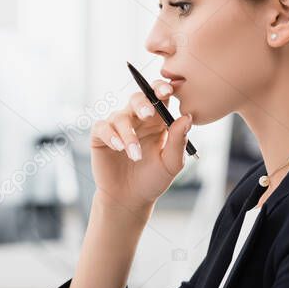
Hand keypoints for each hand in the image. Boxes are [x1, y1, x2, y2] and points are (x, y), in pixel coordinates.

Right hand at [90, 80, 192, 210]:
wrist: (130, 199)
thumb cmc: (153, 179)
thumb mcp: (171, 163)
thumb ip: (179, 141)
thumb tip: (187, 117)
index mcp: (158, 120)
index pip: (159, 96)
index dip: (162, 88)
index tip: (168, 90)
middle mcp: (137, 119)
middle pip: (138, 97)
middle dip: (143, 103)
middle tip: (148, 114)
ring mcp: (118, 126)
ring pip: (120, 116)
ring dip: (129, 135)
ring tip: (135, 156)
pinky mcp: (101, 136)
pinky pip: (103, 127)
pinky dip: (111, 135)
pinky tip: (119, 148)